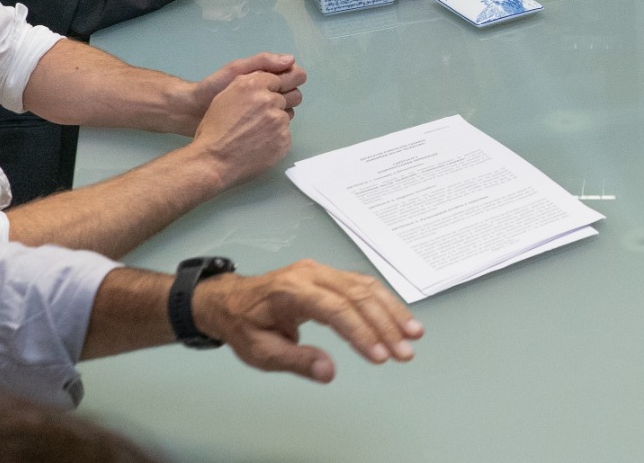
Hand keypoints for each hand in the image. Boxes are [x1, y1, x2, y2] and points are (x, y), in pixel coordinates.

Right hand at [188, 62, 305, 188]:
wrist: (213, 160)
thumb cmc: (214, 128)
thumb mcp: (225, 96)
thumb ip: (247, 83)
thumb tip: (264, 79)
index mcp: (253, 85)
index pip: (276, 79)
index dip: (271, 90)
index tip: (263, 100)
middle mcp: (269, 100)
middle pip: (285, 98)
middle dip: (275, 106)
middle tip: (258, 119)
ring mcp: (279, 121)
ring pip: (285, 117)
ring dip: (275, 123)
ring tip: (255, 134)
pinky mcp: (284, 140)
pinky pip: (285, 135)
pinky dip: (275, 139)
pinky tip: (259, 145)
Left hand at [191, 260, 423, 382]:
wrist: (231, 301)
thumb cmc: (243, 325)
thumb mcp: (261, 352)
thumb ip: (296, 361)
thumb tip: (328, 372)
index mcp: (291, 290)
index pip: (335, 309)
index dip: (360, 332)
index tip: (379, 356)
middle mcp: (310, 274)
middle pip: (357, 295)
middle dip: (385, 324)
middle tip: (405, 352)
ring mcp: (321, 272)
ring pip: (365, 287)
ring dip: (391, 312)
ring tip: (413, 336)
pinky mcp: (330, 276)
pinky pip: (362, 286)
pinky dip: (384, 303)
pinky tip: (399, 320)